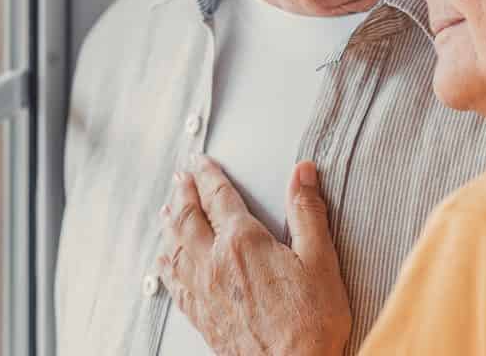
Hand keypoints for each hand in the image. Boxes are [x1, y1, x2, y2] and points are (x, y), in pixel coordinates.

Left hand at [156, 155, 350, 355]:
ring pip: (174, 247)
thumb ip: (307, 212)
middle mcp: (214, 263)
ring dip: (169, 223)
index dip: (207, 174)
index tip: (200, 161)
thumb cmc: (310, 323)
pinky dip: (165, 263)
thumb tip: (302, 173)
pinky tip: (164, 261)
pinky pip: (172, 281)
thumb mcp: (320, 260)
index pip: (217, 196)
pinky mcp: (200, 316)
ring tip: (166, 210)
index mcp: (242, 243)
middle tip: (180, 177)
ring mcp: (202, 291)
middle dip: (183, 192)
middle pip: (188, 217)